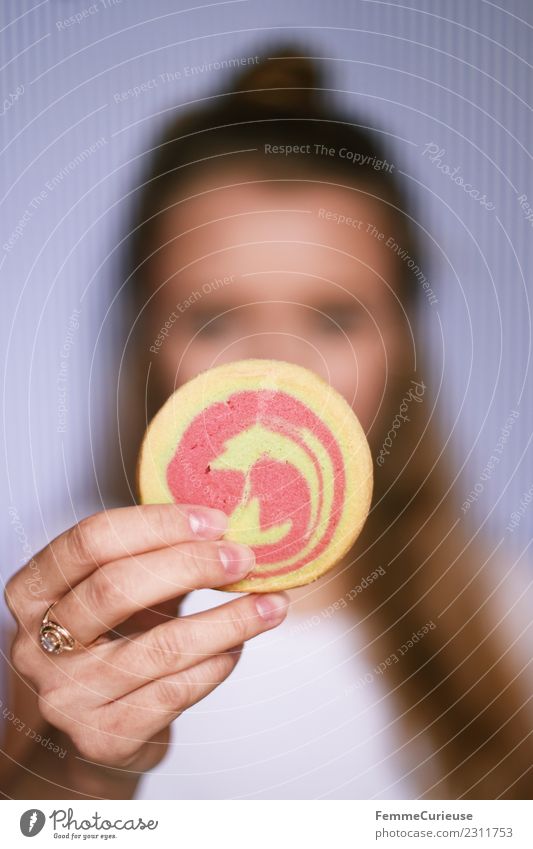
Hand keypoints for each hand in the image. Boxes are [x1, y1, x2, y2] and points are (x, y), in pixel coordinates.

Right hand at [4, 504, 289, 779]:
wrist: (101, 728)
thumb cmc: (114, 641)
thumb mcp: (119, 591)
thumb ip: (153, 556)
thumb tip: (224, 524)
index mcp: (33, 590)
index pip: (91, 541)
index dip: (157, 525)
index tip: (215, 521)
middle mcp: (37, 645)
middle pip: (117, 588)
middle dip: (192, 566)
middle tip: (243, 559)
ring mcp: (67, 696)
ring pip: (160, 647)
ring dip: (228, 621)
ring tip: (269, 605)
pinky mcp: (103, 737)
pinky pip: (176, 692)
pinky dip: (217, 663)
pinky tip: (237, 646)